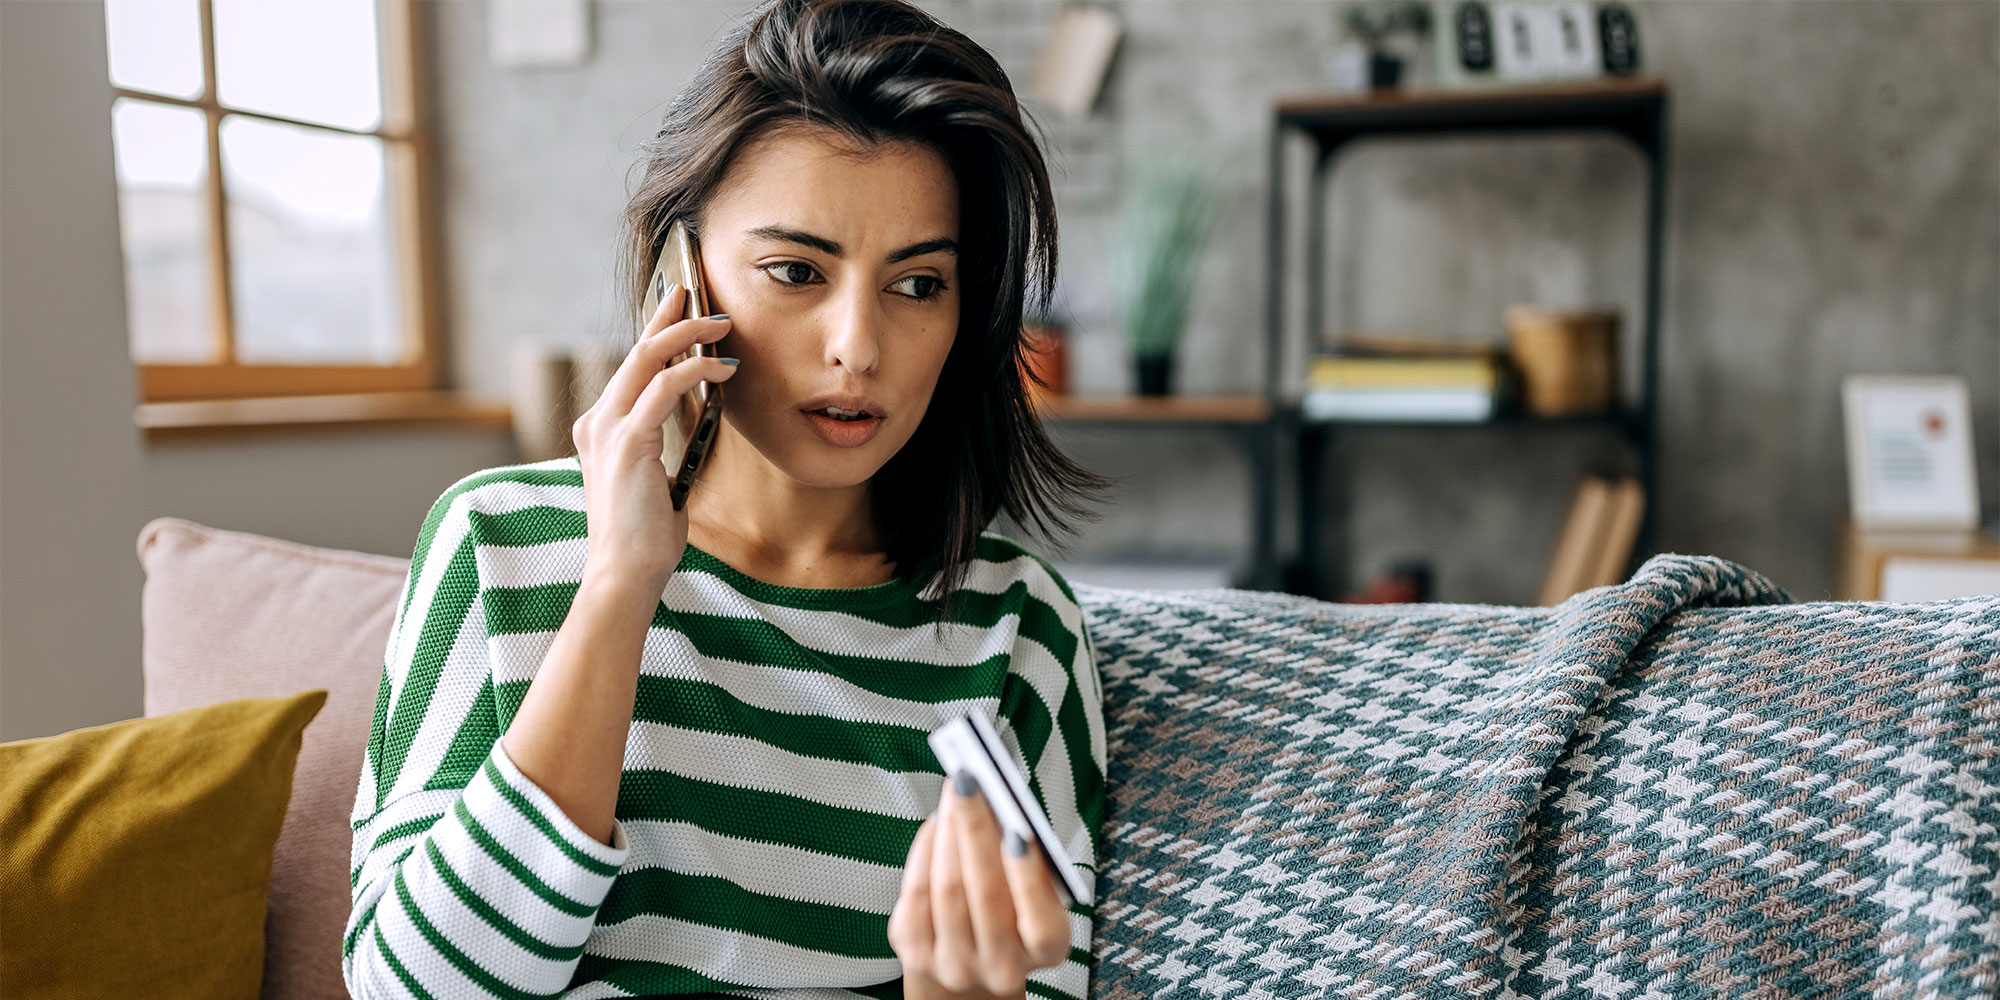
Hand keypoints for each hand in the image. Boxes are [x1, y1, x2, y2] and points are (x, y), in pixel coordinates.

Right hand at [571, 283, 737, 592]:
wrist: (624, 573)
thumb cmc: (645, 535)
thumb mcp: (658, 477)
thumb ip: (667, 442)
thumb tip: (700, 411)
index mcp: (601, 429)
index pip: (630, 368)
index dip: (655, 332)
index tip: (678, 307)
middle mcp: (597, 422)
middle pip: (636, 351)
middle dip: (669, 318)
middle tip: (697, 293)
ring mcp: (607, 430)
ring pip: (648, 359)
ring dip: (688, 335)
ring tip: (721, 324)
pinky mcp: (627, 442)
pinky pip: (663, 388)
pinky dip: (694, 370)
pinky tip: (722, 367)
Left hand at [889, 772, 1071, 998]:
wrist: (973, 960)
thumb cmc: (1014, 910)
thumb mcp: (1038, 891)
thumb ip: (1030, 858)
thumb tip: (1000, 803)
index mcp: (1047, 950)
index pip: (1041, 922)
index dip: (1029, 878)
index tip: (1018, 833)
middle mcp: (1002, 968)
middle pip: (984, 894)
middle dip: (975, 830)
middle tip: (968, 781)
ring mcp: (957, 966)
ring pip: (946, 889)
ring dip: (948, 832)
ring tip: (953, 795)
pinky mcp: (918, 956)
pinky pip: (916, 893)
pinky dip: (926, 850)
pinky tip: (936, 826)